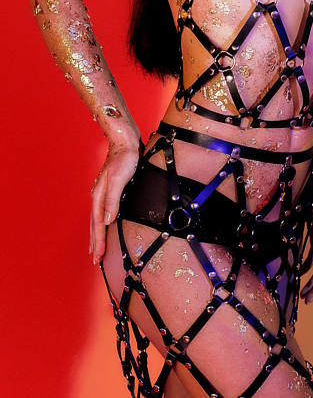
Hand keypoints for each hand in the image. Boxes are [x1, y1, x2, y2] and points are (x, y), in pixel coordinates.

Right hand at [89, 138, 141, 264]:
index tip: (98, 259)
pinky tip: (104, 225)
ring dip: (97, 235)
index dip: (98, 242)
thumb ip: (112, 199)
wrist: (125, 142)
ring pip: (98, 220)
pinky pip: (104, 212)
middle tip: (95, 261)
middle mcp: (99, 196)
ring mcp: (103, 193)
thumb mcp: (119, 179)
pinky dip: (102, 224)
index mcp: (99, 196)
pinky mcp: (111, 190)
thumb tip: (107, 221)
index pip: (98, 225)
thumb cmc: (124, 159)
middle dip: (95, 243)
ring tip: (96, 248)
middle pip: (95, 225)